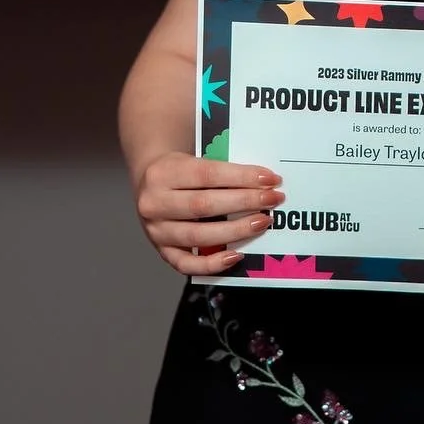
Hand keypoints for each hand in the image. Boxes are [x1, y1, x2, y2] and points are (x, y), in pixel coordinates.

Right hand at [134, 152, 283, 276]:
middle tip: (273, 199)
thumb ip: (222, 170)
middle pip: (204, 205)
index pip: (208, 174)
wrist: (150, 182)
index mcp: (163, 173)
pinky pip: (187, 264)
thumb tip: (263, 182)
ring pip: (198, 235)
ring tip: (262, 222)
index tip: (270, 179)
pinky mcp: (161, 251)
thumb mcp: (195, 159)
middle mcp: (154, 203)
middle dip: (245, 202)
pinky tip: (236, 255)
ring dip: (236, 230)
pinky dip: (213, 264)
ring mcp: (156, 230)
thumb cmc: (182, 171)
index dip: (242, 177)